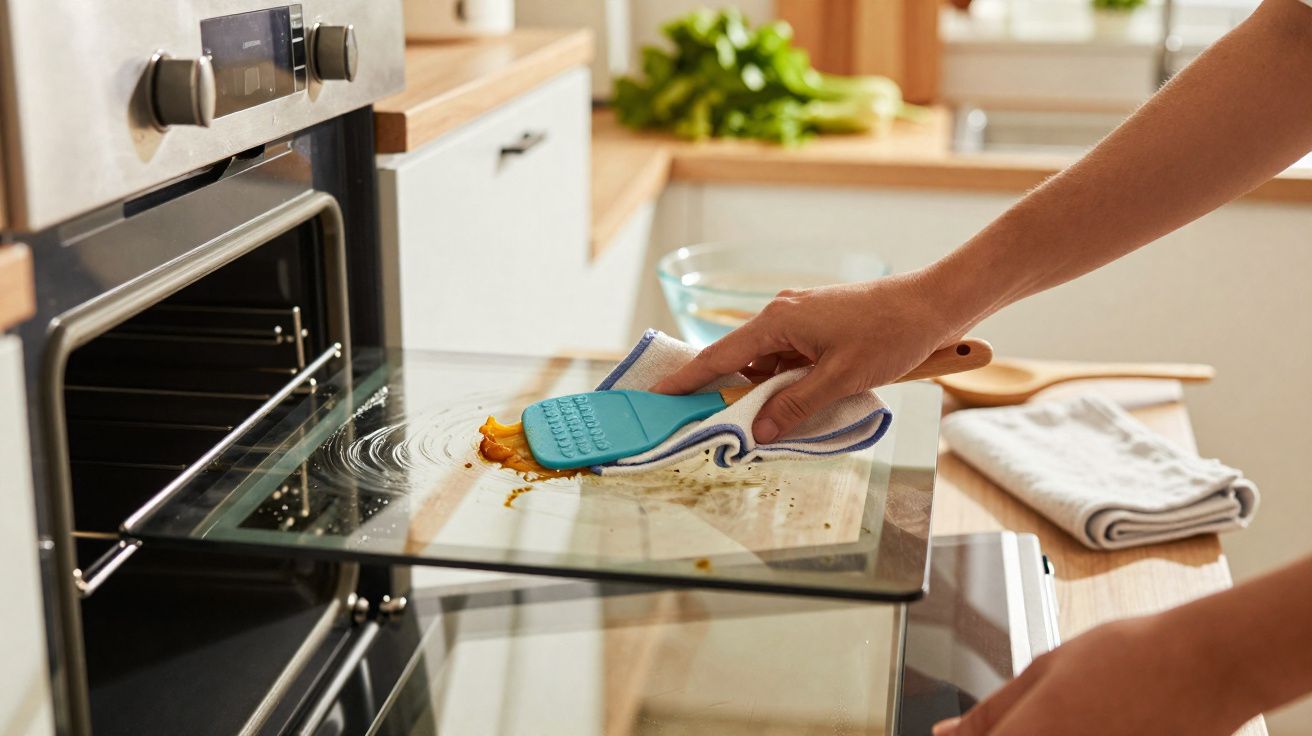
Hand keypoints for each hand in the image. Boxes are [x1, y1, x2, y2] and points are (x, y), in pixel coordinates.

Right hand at [652, 271, 963, 442]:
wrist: (934, 304)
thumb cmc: (890, 334)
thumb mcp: (840, 378)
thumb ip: (795, 405)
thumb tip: (757, 431)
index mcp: (778, 319)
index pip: (718, 356)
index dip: (686, 379)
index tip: (657, 395)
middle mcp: (782, 314)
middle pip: (740, 361)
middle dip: (729, 394)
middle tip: (712, 425)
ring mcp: (800, 319)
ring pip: (767, 363)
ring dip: (766, 391)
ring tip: (767, 423)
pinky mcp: (818, 326)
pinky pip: (788, 358)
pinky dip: (787, 382)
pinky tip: (797, 404)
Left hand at [932, 614, 1252, 735]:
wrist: (1206, 668)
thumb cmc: (1129, 657)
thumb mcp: (1045, 670)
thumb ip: (991, 712)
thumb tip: (946, 734)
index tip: (976, 732)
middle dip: (1013, 735)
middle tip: (1041, 718)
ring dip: (1045, 734)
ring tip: (1081, 714)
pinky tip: (1099, 724)